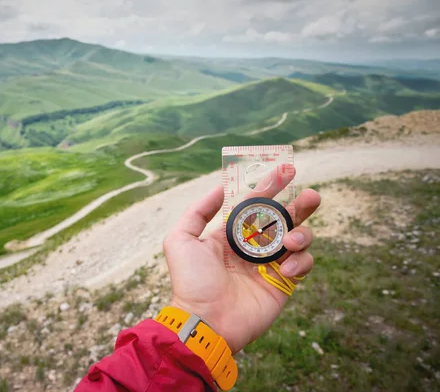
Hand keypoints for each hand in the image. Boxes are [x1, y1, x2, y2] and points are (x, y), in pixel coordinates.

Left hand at [163, 165, 320, 352]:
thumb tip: (221, 188)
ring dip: (301, 234)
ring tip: (289, 242)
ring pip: (299, 239)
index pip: (255, 205)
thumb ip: (198, 211)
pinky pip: (303, 265)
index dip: (270, 188)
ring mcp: (269, 266)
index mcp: (231, 235)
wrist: (206, 322)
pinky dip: (301, 262)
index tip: (286, 171)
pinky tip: (285, 269)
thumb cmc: (191, 281)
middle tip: (312, 196)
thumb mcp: (180, 239)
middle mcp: (252, 247)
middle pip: (284, 219)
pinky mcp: (282, 285)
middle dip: (300, 205)